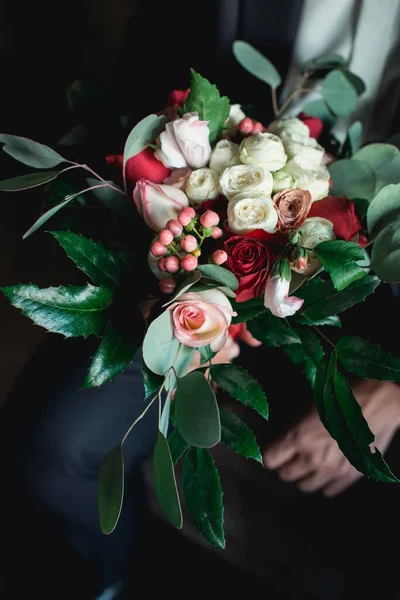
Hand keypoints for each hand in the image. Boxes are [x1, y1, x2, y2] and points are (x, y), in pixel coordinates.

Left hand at [263, 380, 399, 496]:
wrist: (377, 402)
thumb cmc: (340, 398)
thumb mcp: (307, 407)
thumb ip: (291, 428)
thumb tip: (279, 440)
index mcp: (297, 437)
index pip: (270, 460)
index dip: (270, 455)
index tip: (274, 452)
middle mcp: (312, 458)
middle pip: (285, 475)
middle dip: (286, 465)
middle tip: (292, 456)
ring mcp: (331, 470)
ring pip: (304, 486)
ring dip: (304, 475)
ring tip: (309, 463)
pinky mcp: (349, 476)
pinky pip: (327, 491)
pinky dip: (324, 482)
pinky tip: (327, 469)